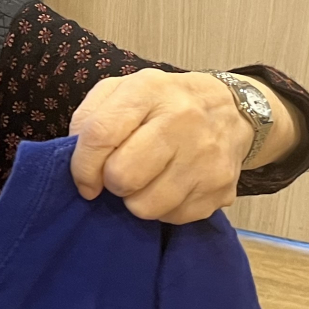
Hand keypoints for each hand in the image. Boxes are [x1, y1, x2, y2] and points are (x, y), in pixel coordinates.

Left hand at [68, 70, 252, 223]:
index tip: (84, 179)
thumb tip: (78, 161)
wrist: (231, 111)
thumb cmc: (163, 103)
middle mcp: (183, 121)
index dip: (82, 165)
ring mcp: (206, 158)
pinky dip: (163, 207)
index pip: (100, 134)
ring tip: (147, 179)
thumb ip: (91, 118)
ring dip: (136, 198)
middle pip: (122, 176)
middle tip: (121, 173)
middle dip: (112, 182)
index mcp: (150, 91)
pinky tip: (171, 185)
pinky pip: (171, 217)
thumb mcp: (123, 90)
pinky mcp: (220, 190)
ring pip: (145, 206)